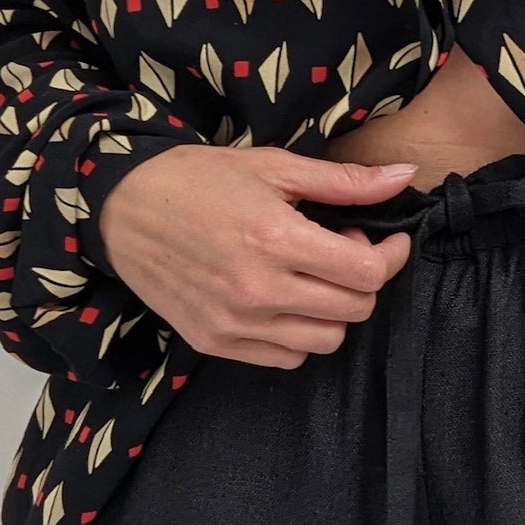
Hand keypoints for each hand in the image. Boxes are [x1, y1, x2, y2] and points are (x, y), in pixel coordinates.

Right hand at [94, 144, 419, 367]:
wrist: (120, 208)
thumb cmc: (198, 180)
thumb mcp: (273, 167)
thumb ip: (343, 181)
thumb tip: (404, 178)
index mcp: (276, 240)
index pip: (367, 273)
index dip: (389, 256)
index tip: (384, 240)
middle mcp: (257, 290)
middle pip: (354, 310)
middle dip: (362, 279)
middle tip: (340, 249)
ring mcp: (234, 323)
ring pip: (327, 341)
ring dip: (333, 310)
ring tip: (311, 276)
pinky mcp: (215, 343)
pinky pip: (287, 357)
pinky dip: (298, 334)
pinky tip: (284, 300)